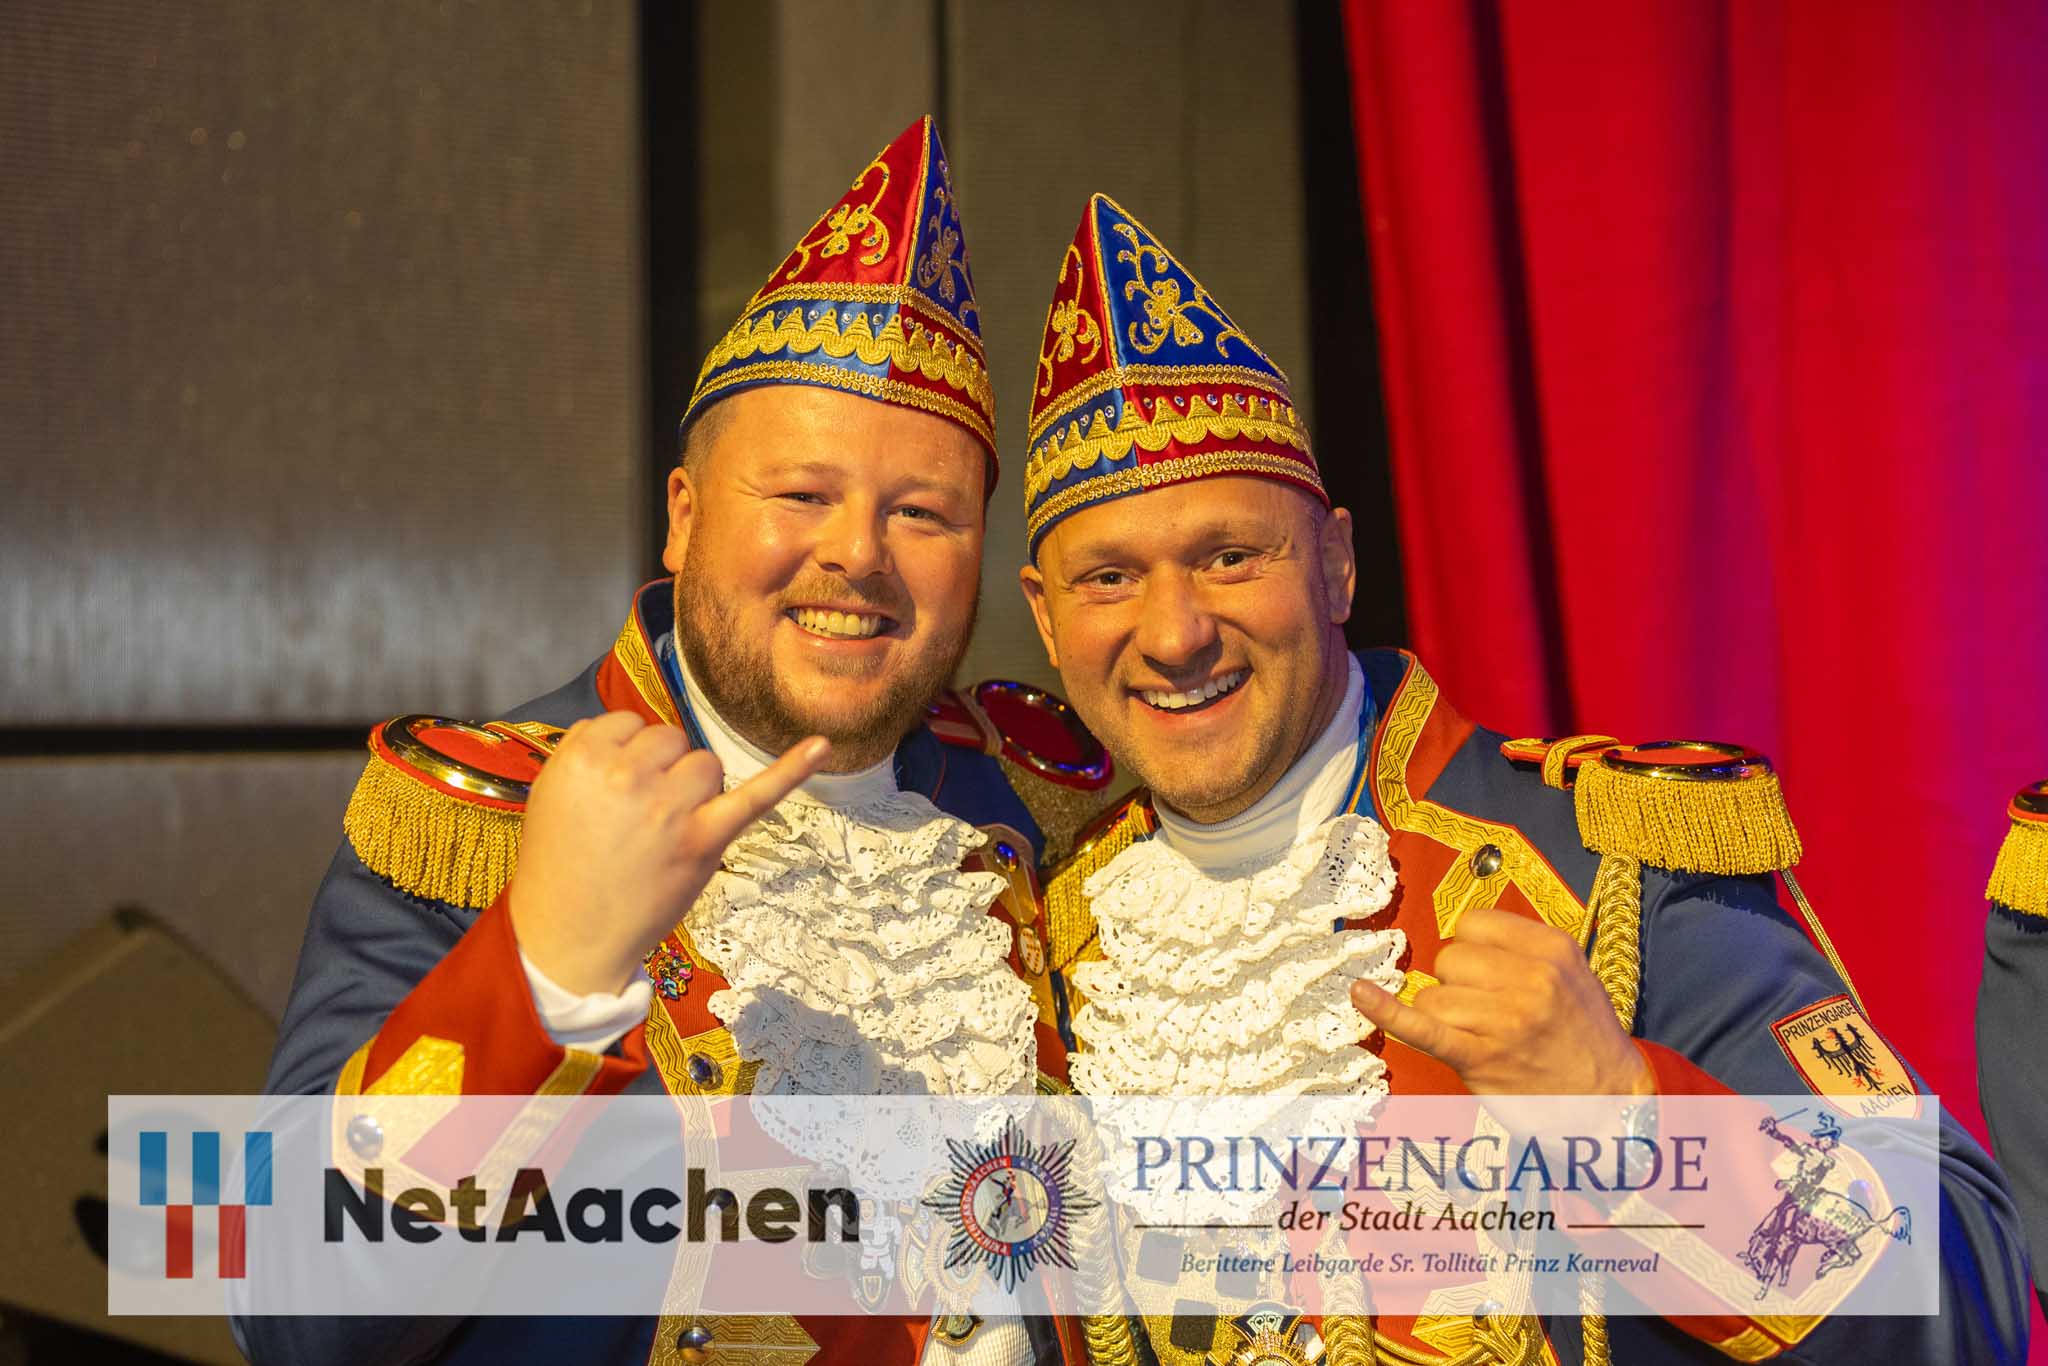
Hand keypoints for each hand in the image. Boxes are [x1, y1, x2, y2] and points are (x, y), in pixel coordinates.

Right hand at [508, 711, 828, 994]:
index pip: (631, 724)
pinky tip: (821, 746)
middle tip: (636, 822)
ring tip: (662, 834)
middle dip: (662, 773)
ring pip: (706, 764)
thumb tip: (630, 730)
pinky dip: (792, 770)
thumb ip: (587, 751)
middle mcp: (627, 775)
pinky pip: (756, 795)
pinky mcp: (705, 841)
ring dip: (694, 792)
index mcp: (584, 757)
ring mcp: (670, 808)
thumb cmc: (562, 865)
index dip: (629, 757)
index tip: (614, 793)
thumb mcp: (551, 793)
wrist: (568, 938)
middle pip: (673, 742)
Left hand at [1348, 907, 1653, 1098]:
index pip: (1473, 924)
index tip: (1488, 973)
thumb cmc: (1581, 1034)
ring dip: (1445, 1016)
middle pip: (1449, 958)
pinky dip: (1385, 1012)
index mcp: (1552, 949)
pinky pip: (1421, 1026)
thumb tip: (1457, 938)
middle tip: (1490, 1013)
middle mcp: (1531, 980)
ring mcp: (1505, 1020)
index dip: (1472, 950)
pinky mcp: (1480, 1058)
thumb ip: (1519, 948)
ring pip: (1433, 995)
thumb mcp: (1570, 974)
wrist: (1611, 1100)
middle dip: (1458, 984)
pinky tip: (1360, 994)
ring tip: (1481, 1036)